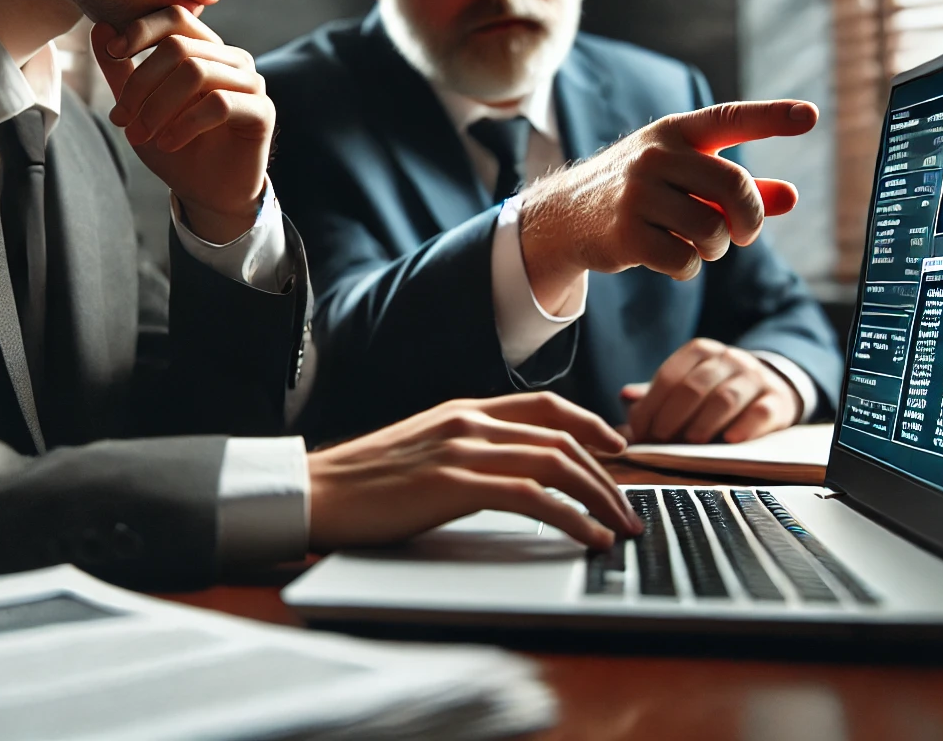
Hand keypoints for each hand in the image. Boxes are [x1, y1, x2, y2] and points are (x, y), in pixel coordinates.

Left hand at [92, 8, 271, 242]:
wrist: (208, 193)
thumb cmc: (176, 145)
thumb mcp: (139, 107)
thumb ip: (121, 69)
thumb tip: (100, 28)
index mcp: (205, 50)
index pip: (177, 18)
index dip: (143, 29)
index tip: (115, 52)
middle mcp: (231, 59)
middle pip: (179, 47)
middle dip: (141, 83)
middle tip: (121, 118)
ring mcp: (251, 83)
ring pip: (196, 72)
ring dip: (158, 106)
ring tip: (140, 135)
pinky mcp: (262, 111)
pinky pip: (219, 103)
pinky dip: (186, 124)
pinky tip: (169, 144)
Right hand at [307, 393, 642, 550]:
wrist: (315, 492)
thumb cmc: (364, 484)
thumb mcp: (423, 452)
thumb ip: (465, 450)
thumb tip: (507, 472)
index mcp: (463, 410)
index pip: (545, 406)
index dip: (589, 424)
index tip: (617, 447)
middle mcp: (469, 421)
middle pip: (562, 438)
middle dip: (606, 476)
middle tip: (628, 508)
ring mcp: (462, 449)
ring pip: (556, 463)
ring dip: (598, 498)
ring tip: (619, 528)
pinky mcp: (454, 484)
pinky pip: (531, 497)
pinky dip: (570, 518)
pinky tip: (587, 537)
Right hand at [517, 101, 815, 309]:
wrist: (568, 216)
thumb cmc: (642, 192)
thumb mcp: (686, 178)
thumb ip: (739, 187)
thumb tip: (791, 198)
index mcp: (676, 133)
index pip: (729, 118)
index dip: (772, 117)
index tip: (810, 116)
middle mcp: (656, 156)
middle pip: (733, 187)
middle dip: (750, 218)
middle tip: (745, 234)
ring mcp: (637, 194)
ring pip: (712, 230)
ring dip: (716, 248)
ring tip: (700, 245)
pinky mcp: (626, 233)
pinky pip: (685, 260)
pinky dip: (688, 267)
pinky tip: (672, 258)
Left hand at [623, 338, 801, 443]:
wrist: (770, 389)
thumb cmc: (715, 393)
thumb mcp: (686, 387)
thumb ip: (656, 395)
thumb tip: (625, 397)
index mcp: (699, 351)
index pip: (669, 377)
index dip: (651, 407)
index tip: (641, 433)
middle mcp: (728, 358)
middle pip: (695, 386)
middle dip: (673, 415)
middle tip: (661, 439)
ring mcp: (754, 377)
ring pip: (726, 398)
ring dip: (705, 421)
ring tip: (690, 441)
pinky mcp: (777, 399)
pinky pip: (760, 411)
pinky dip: (745, 426)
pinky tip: (730, 440)